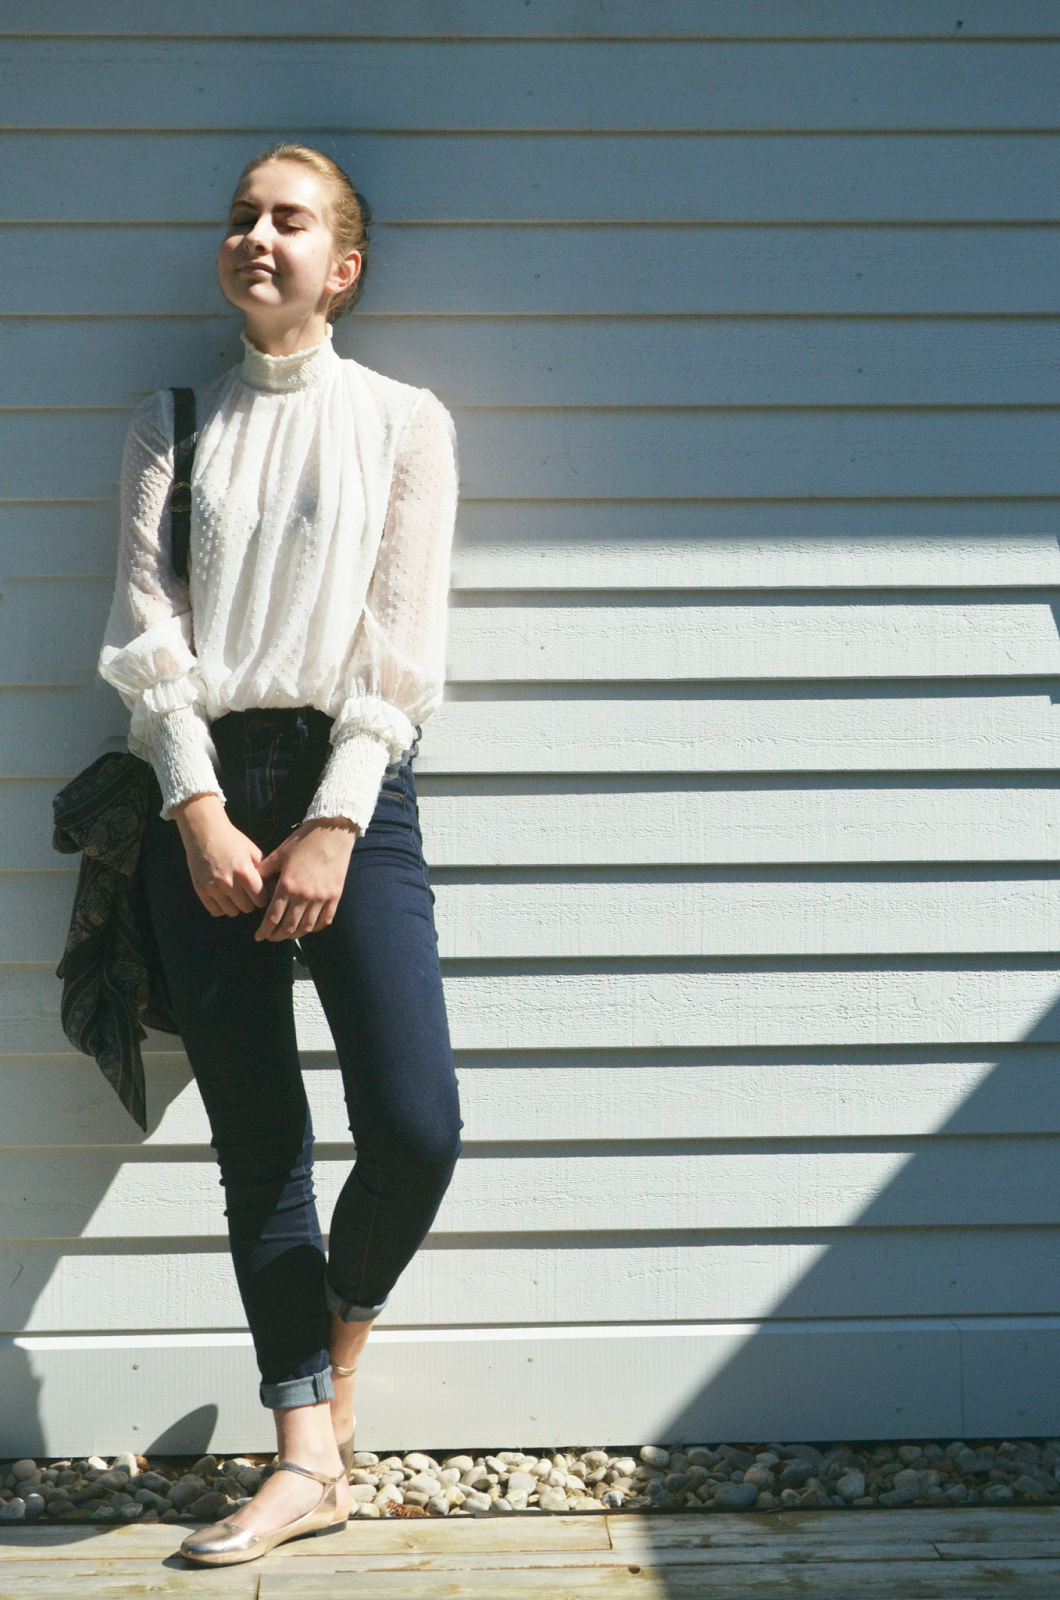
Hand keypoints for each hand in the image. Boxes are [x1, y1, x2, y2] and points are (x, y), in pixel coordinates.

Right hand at [173, 793, 266, 916]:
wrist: (204, 831)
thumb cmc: (232, 840)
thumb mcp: (253, 852)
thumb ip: (264, 873)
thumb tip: (275, 891)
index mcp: (245, 872)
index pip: (261, 900)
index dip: (263, 896)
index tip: (260, 891)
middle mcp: (229, 882)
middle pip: (247, 908)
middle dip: (250, 901)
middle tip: (248, 892)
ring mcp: (213, 887)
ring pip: (232, 912)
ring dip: (236, 905)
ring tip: (235, 893)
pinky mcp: (201, 890)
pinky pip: (216, 911)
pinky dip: (221, 907)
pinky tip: (223, 896)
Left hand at [255, 818, 358, 941]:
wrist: (332, 832)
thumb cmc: (303, 841)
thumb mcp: (279, 854)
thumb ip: (264, 871)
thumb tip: (253, 885)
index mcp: (287, 885)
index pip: (273, 917)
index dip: (264, 930)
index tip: (259, 936)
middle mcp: (304, 895)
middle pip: (288, 926)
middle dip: (276, 935)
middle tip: (270, 937)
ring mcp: (321, 897)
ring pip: (306, 927)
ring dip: (294, 935)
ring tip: (286, 935)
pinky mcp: (335, 896)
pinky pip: (325, 920)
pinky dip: (315, 927)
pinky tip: (308, 927)